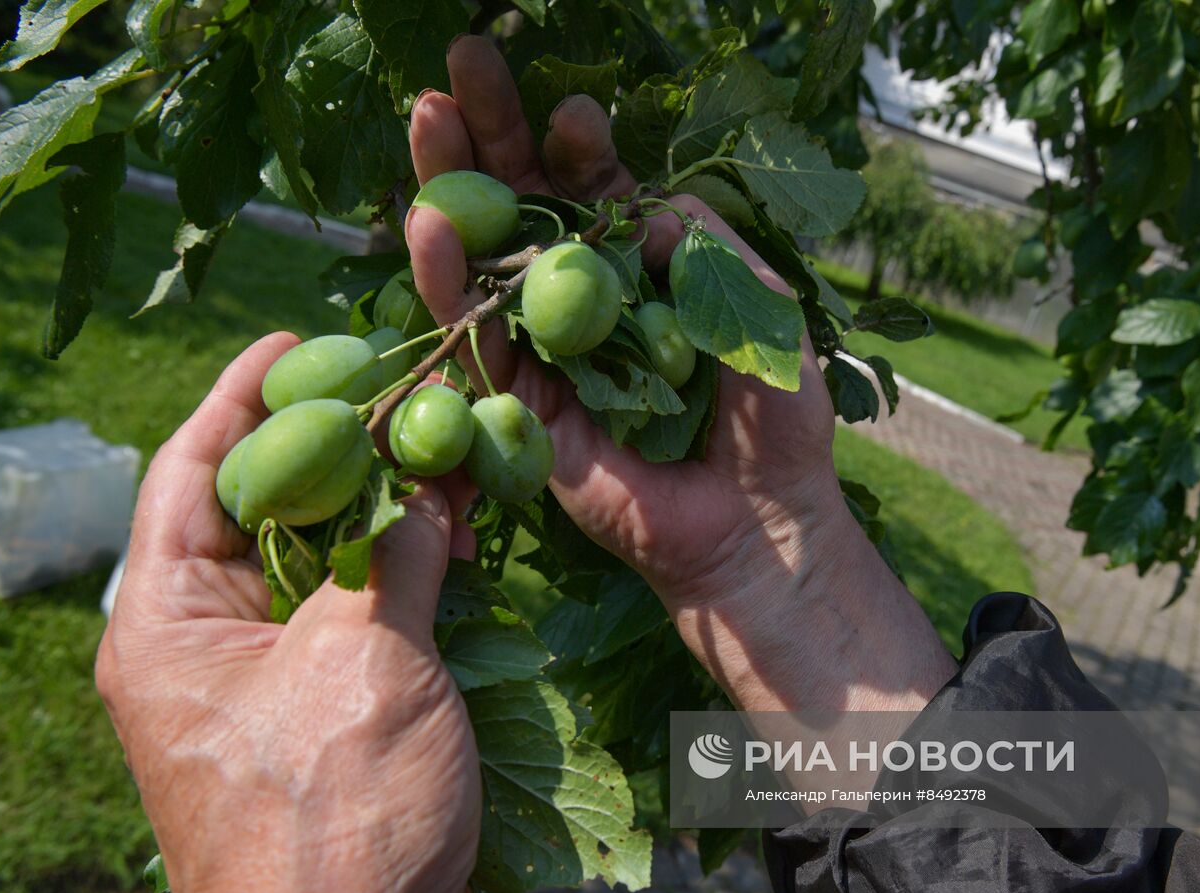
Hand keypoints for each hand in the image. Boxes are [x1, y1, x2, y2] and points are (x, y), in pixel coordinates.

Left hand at [96, 334, 480, 892]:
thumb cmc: (336, 819)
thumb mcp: (364, 664)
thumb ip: (387, 555)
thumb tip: (417, 485)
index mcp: (166, 623)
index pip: (191, 472)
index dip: (244, 396)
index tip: (300, 339)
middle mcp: (202, 644)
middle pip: (258, 510)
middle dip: (331, 448)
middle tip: (397, 388)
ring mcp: (264, 682)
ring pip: (316, 562)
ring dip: (378, 512)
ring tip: (442, 458)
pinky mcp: (322, 712)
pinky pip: (352, 615)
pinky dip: (398, 574)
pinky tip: (454, 543)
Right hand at [407, 37, 957, 711]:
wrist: (757, 524)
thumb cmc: (773, 420)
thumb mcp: (761, 313)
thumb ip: (711, 249)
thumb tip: (650, 203)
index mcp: (643, 269)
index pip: (596, 189)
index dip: (579, 147)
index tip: (575, 109)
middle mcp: (584, 299)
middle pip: (526, 201)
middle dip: (494, 132)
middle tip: (462, 61)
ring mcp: (542, 348)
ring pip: (484, 254)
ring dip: (451, 183)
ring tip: (426, 113)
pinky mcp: (515, 402)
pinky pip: (471, 334)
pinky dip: (447, 280)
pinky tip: (426, 220)